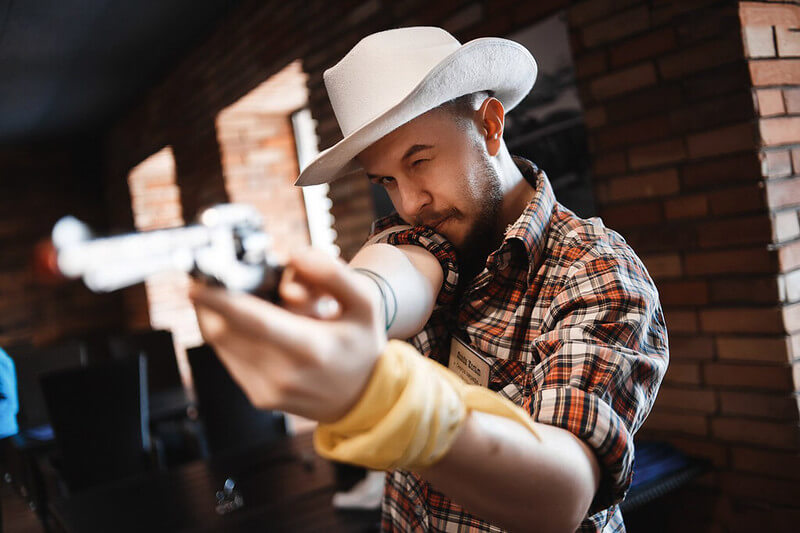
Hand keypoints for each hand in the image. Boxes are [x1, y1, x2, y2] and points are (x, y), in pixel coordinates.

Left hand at [189, 248, 386, 422]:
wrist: (363, 397)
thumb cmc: (360, 343)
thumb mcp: (364, 302)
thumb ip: (332, 273)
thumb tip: (293, 255)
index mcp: (311, 348)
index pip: (254, 321)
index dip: (220, 302)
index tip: (196, 284)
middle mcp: (284, 374)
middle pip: (224, 331)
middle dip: (211, 302)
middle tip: (214, 279)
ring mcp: (267, 390)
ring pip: (221, 344)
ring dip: (219, 316)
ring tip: (242, 300)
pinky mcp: (258, 397)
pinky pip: (229, 357)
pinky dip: (229, 334)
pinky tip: (249, 323)